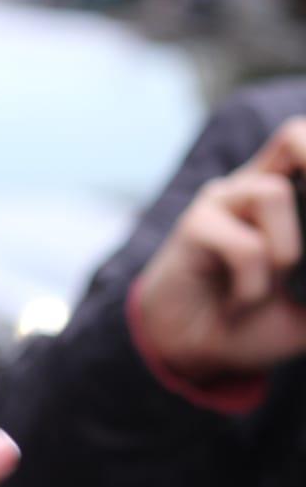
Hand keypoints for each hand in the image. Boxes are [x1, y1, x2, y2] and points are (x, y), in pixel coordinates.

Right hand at [135, 117, 305, 379]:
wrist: (200, 351)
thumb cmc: (259, 320)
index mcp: (292, 196)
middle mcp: (257, 186)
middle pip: (293, 135)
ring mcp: (222, 202)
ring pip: (274, 194)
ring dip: (286, 252)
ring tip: (274, 284)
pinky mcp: (193, 227)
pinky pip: (244, 245)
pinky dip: (253, 286)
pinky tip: (240, 303)